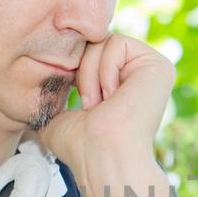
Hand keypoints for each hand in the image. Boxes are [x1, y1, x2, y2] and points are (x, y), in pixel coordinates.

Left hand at [35, 33, 173, 181]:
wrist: (99, 155)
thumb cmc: (80, 146)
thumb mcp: (60, 115)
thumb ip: (56, 97)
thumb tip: (39, 90)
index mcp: (123, 85)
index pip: (89, 55)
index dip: (75, 73)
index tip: (83, 106)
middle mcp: (140, 76)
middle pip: (96, 44)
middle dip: (83, 73)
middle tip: (92, 106)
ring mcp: (152, 70)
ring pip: (104, 41)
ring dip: (91, 75)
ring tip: (101, 104)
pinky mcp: (158, 65)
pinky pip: (116, 42)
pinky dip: (104, 70)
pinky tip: (113, 96)